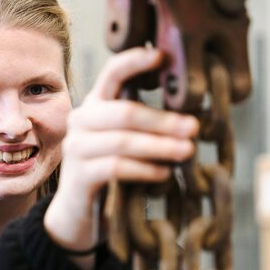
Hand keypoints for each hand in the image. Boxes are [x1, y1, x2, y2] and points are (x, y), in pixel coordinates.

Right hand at [44, 47, 198, 269]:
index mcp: (95, 104)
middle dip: (163, 120)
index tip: (163, 55)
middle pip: (124, 112)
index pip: (112, 73)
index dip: (135, 62)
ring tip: (186, 151)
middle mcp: (81, 121)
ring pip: (122, 141)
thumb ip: (146, 126)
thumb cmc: (111, 172)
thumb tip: (192, 116)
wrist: (78, 215)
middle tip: (193, 127)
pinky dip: (144, 169)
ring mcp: (76, 148)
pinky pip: (115, 168)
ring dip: (159, 146)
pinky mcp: (78, 176)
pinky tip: (164, 174)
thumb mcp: (127, 142)